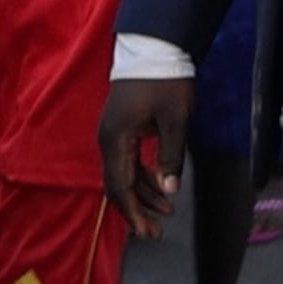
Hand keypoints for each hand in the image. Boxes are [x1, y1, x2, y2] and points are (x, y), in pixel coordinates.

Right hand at [100, 77, 190, 238]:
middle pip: (117, 184)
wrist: (152, 49)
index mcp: (116, 139)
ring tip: (167, 212)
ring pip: (123, 174)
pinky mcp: (121, 130)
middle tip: (155, 233)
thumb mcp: (174, 120)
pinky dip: (143, 179)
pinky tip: (161, 188)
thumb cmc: (164, 83)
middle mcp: (108, 140)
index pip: (120, 185)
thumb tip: (170, 191)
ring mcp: (112, 135)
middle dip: (135, 210)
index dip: (133, 212)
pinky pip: (127, 162)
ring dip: (142, 196)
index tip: (148, 233)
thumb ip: (170, 156)